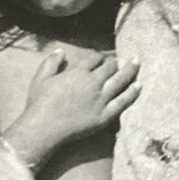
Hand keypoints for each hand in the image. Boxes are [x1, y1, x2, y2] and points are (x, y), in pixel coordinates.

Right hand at [14, 47, 139, 161]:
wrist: (43, 128)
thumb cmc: (39, 103)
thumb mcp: (41, 78)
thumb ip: (51, 62)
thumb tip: (60, 51)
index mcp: (77, 72)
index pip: (94, 58)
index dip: (98, 57)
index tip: (100, 58)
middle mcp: (92, 83)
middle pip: (109, 67)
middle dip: (114, 62)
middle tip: (118, 61)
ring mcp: (100, 99)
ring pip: (120, 80)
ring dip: (130, 69)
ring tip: (137, 62)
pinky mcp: (104, 115)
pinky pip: (123, 101)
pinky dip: (132, 92)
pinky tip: (139, 85)